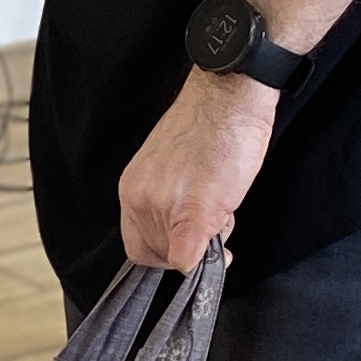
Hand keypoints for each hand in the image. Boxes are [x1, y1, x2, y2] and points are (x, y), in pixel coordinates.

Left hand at [117, 69, 279, 272]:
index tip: (184, 246)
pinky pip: (189, 258)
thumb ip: (168, 205)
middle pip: (157, 253)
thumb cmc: (208, 127)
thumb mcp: (171, 169)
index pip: (138, 245)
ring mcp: (164, 208)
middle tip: (212, 220)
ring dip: (205, 241)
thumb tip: (184, 243)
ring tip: (221, 207)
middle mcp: (140, 200)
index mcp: (133, 189)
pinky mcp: (194, 214)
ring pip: (179, 255)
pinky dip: (205, 262)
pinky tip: (222, 245)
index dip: (164, 252)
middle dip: (187, 246)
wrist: (227, 98)